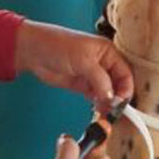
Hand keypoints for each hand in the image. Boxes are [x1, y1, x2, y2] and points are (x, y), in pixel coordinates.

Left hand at [15, 20, 133, 110]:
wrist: (33, 51)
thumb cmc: (57, 45)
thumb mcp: (83, 60)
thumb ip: (99, 79)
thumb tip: (112, 97)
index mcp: (108, 52)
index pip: (125, 72)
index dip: (126, 88)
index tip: (122, 102)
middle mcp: (103, 63)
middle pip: (119, 84)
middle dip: (118, 97)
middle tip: (115, 111)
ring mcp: (92, 75)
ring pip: (108, 92)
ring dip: (109, 103)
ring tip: (106, 113)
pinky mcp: (82, 85)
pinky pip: (96, 97)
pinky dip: (99, 104)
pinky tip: (98, 110)